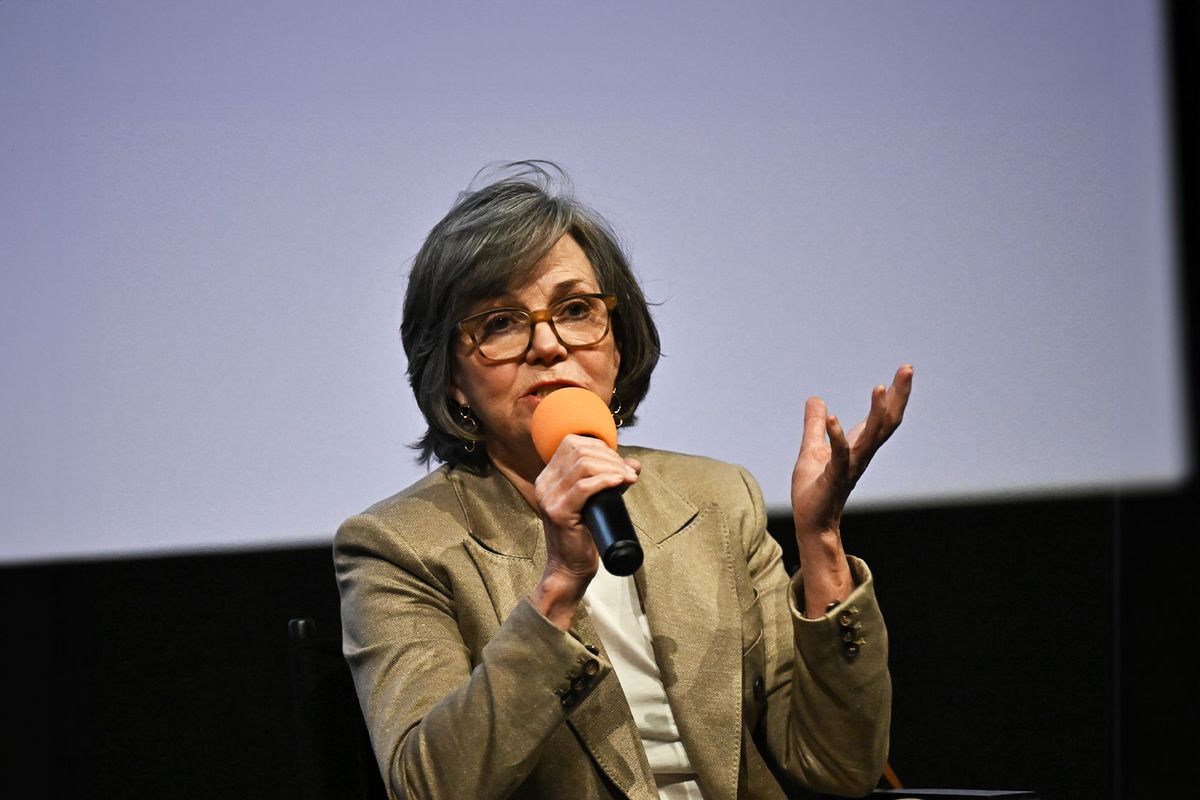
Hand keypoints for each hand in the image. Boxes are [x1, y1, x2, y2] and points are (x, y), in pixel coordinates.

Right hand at [530, 435, 639, 627]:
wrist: (570, 568)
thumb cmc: (584, 534)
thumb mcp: (595, 500)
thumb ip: (608, 479)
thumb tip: (633, 464)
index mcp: (548, 477)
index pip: (572, 443)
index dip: (599, 446)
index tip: (618, 461)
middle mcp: (544, 483)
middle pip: (579, 451)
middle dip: (609, 457)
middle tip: (628, 472)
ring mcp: (549, 498)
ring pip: (583, 465)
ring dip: (611, 467)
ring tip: (629, 477)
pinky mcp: (559, 513)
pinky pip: (584, 487)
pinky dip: (605, 481)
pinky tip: (620, 482)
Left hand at [791, 364, 912, 538]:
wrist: (811, 523)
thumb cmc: (814, 490)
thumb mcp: (812, 448)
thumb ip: (815, 425)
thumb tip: (816, 400)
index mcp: (858, 446)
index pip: (882, 416)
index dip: (894, 394)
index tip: (905, 370)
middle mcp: (861, 455)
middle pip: (886, 421)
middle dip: (898, 395)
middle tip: (908, 369)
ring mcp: (850, 466)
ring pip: (871, 437)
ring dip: (876, 412)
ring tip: (879, 387)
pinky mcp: (833, 477)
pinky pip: (839, 455)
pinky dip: (837, 437)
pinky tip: (832, 417)